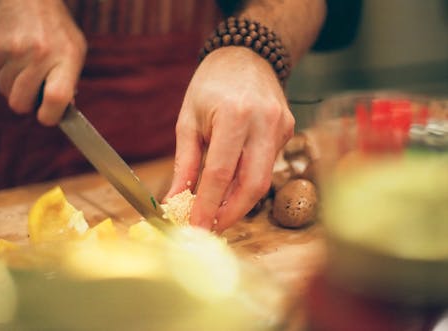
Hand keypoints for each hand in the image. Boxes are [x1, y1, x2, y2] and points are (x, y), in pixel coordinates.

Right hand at [0, 0, 86, 124]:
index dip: (50, 115)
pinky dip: (3, 73)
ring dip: (14, 87)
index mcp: (65, 58)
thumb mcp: (75, 52)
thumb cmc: (57, 30)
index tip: (48, 116)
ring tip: (26, 67)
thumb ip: (70, 82)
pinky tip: (14, 56)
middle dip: (26, 104)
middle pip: (21, 102)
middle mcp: (38, 54)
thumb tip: (62, 111)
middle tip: (34, 93)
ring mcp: (12, 50)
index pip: (56, 97)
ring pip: (5, 91)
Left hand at [166, 47, 294, 231]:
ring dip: (240, 201)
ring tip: (218, 210)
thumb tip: (176, 199)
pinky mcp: (288, 132)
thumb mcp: (189, 120)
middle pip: (253, 185)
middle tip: (211, 226)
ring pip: (265, 180)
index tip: (196, 227)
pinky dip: (249, 181)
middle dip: (231, 213)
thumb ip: (185, 164)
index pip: (221, 174)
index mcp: (235, 116)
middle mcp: (264, 123)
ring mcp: (281, 127)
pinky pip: (269, 165)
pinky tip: (233, 183)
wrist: (247, 56)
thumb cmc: (211, 84)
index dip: (208, 205)